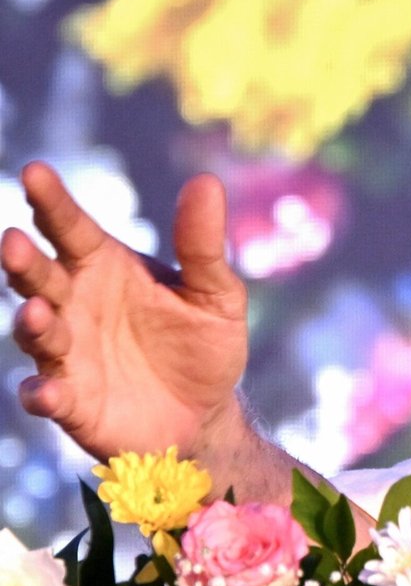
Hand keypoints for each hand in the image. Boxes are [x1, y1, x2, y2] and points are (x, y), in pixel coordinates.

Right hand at [2, 161, 249, 461]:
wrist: (207, 413)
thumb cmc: (204, 344)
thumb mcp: (216, 294)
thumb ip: (202, 245)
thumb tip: (206, 181)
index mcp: (103, 268)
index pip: (71, 229)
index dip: (52, 202)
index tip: (36, 172)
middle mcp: (74, 305)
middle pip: (40, 277)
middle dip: (24, 261)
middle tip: (14, 241)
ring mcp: (67, 354)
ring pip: (36, 333)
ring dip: (31, 323)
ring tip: (37, 311)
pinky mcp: (71, 403)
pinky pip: (47, 396)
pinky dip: (43, 394)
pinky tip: (50, 391)